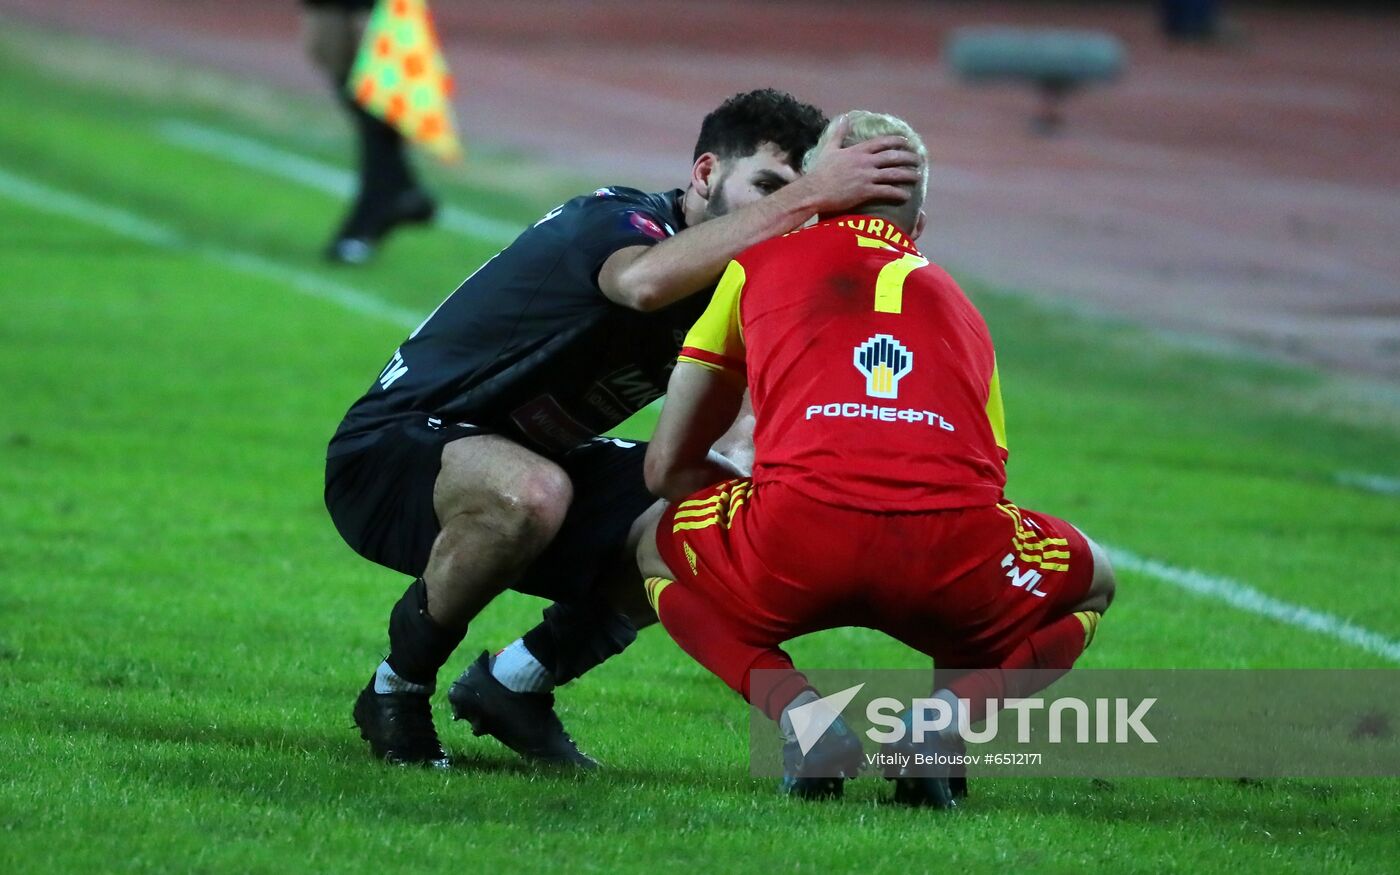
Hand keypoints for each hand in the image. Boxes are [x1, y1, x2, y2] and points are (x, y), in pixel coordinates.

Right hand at [797, 115, 922, 212]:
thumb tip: (843, 117)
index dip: (897, 142)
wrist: (813, 191)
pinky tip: (906, 195)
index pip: (882, 142)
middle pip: (893, 157)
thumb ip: (838, 133)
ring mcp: (866, 177)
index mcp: (858, 151)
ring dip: (908, 175)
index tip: (907, 142)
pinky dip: (898, 193)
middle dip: (908, 158)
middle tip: (918, 160)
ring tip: (917, 177)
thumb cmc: (820, 172)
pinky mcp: (865, 192)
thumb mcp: (829, 148)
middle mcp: (865, 162)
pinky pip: (887, 191)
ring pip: (893, 174)